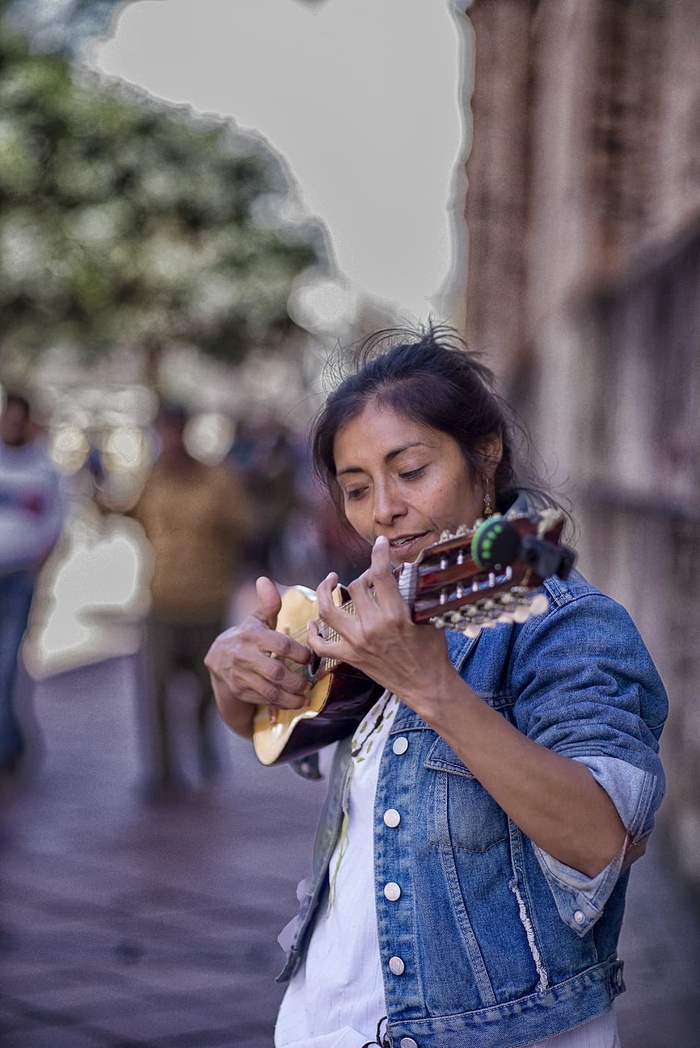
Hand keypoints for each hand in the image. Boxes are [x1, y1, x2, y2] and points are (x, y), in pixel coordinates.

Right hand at [205, 576, 311, 735]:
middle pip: (276, 672)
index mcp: (252, 635)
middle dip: (296, 680)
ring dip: (291, 697)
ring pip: (270, 691)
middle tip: (309, 683)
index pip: (280, 645)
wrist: (219, 659)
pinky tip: (294, 703)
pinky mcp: (241, 691)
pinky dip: (281, 704)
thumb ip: (268, 604)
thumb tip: (264, 580)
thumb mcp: (257, 619)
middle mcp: (245, 656)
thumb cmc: (247, 636)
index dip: (299, 652)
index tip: (309, 657)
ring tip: (305, 696)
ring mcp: (241, 676)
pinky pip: (264, 700)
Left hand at [308, 537, 457, 716]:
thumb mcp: (428, 617)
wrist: (426, 685)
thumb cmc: (432, 652)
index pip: (380, 575)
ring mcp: (357, 644)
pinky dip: (313, 633)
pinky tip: (314, 620)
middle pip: (355, 587)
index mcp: (394, 616)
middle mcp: (372, 628)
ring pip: (328, 611)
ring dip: (324, 592)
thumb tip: (403, 570)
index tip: (380, 544)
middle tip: (372, 576)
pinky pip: (321, 646)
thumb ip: (413, 594)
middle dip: (363, 575)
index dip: (378, 554)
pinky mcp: (351, 657)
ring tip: (329, 581)